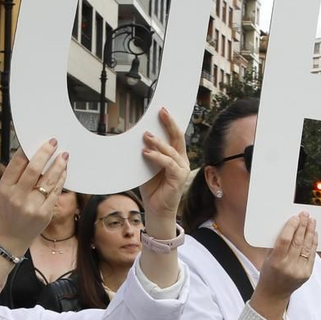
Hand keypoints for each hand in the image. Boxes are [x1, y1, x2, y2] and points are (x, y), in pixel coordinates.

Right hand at [0, 139, 67, 250]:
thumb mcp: (7, 190)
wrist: (11, 235)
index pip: (17, 164)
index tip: (39, 141)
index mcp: (5, 187)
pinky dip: (60, 180)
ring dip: (58, 166)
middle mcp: (17, 197)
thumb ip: (18, 174)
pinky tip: (64, 172)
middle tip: (54, 143)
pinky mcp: (44, 214)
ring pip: (48, 181)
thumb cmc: (10, 208)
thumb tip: (36, 153)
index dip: (29, 150)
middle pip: (33, 170)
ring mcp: (31, 206)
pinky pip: (55, 193)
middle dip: (45, 154)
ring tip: (64, 156)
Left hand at [138, 107, 189, 238]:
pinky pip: (168, 163)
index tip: (162, 110)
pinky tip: (146, 153)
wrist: (156, 209)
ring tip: (146, 136)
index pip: (174, 136)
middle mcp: (181, 160)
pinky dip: (157, 157)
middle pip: (178, 138)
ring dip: (158, 142)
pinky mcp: (179, 178)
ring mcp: (182, 169)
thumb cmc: (152, 189)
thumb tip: (138, 138)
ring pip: (171, 151)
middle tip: (162, 112)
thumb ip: (147, 153)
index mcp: (175, 156)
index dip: (170, 123)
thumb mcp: (147, 167)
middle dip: (170, 124)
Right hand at [256, 214, 317, 300]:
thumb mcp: (268, 259)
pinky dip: (314, 243)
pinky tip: (314, 234)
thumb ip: (277, 245)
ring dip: (310, 232)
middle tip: (305, 215)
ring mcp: (299, 271)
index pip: (285, 241)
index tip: (295, 218)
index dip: (291, 228)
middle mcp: (288, 267)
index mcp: (275, 262)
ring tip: (312, 221)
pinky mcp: (307, 273)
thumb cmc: (269, 273)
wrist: (274, 294)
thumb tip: (288, 227)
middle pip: (298, 242)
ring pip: (307, 247)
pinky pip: (312, 255)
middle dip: (303, 226)